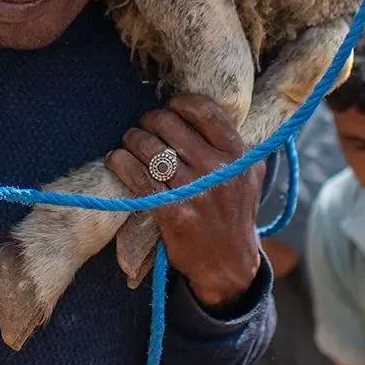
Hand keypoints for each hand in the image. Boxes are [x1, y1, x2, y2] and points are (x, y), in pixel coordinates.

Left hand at [106, 93, 262, 310]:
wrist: (229, 262)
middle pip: (169, 125)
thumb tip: (199, 110)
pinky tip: (116, 159)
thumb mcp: (248, 173)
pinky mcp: (172, 212)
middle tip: (144, 127)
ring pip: (149, 148)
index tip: (169, 106)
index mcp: (238, 154)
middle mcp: (217, 169)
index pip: (204, 110)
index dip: (179, 103)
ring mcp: (194, 191)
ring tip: (129, 142)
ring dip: (132, 139)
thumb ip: (232, 143)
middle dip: (149, 121)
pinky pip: (138, 177)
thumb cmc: (234, 212)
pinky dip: (121, 162)